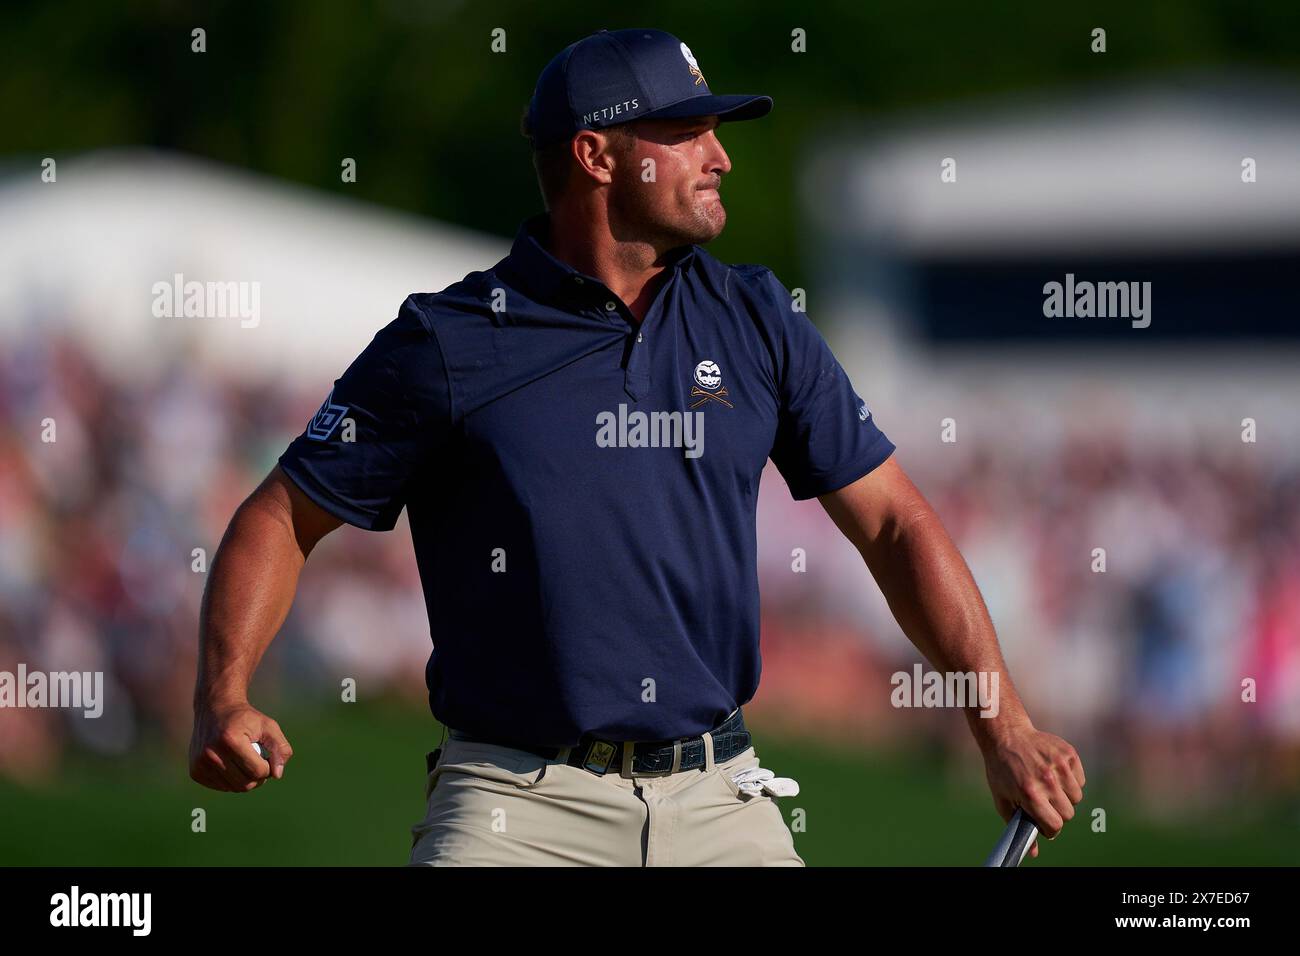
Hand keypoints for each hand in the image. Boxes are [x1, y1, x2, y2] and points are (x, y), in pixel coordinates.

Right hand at [189, 698, 292, 792]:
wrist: (215, 709)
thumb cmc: (246, 718)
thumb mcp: (268, 726)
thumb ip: (280, 748)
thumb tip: (277, 775)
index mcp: (231, 740)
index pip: (258, 771)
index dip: (269, 768)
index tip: (268, 757)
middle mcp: (211, 753)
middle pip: (245, 784)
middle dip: (258, 777)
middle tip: (260, 763)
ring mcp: (200, 764)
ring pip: (234, 788)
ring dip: (246, 780)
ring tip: (247, 764)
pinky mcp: (195, 771)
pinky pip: (221, 787)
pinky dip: (231, 780)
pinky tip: (232, 765)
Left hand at [981, 725, 1084, 858]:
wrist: (1007, 735)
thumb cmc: (1002, 770)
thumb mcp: (1003, 799)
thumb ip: (1017, 825)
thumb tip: (1033, 853)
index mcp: (1030, 793)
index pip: (1055, 825)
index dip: (1050, 829)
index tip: (1045, 824)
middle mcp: (1047, 780)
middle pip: (1068, 814)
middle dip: (1057, 812)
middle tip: (1045, 803)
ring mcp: (1060, 765)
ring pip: (1077, 798)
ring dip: (1065, 797)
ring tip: (1049, 786)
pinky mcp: (1069, 754)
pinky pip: (1080, 780)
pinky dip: (1071, 781)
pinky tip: (1055, 773)